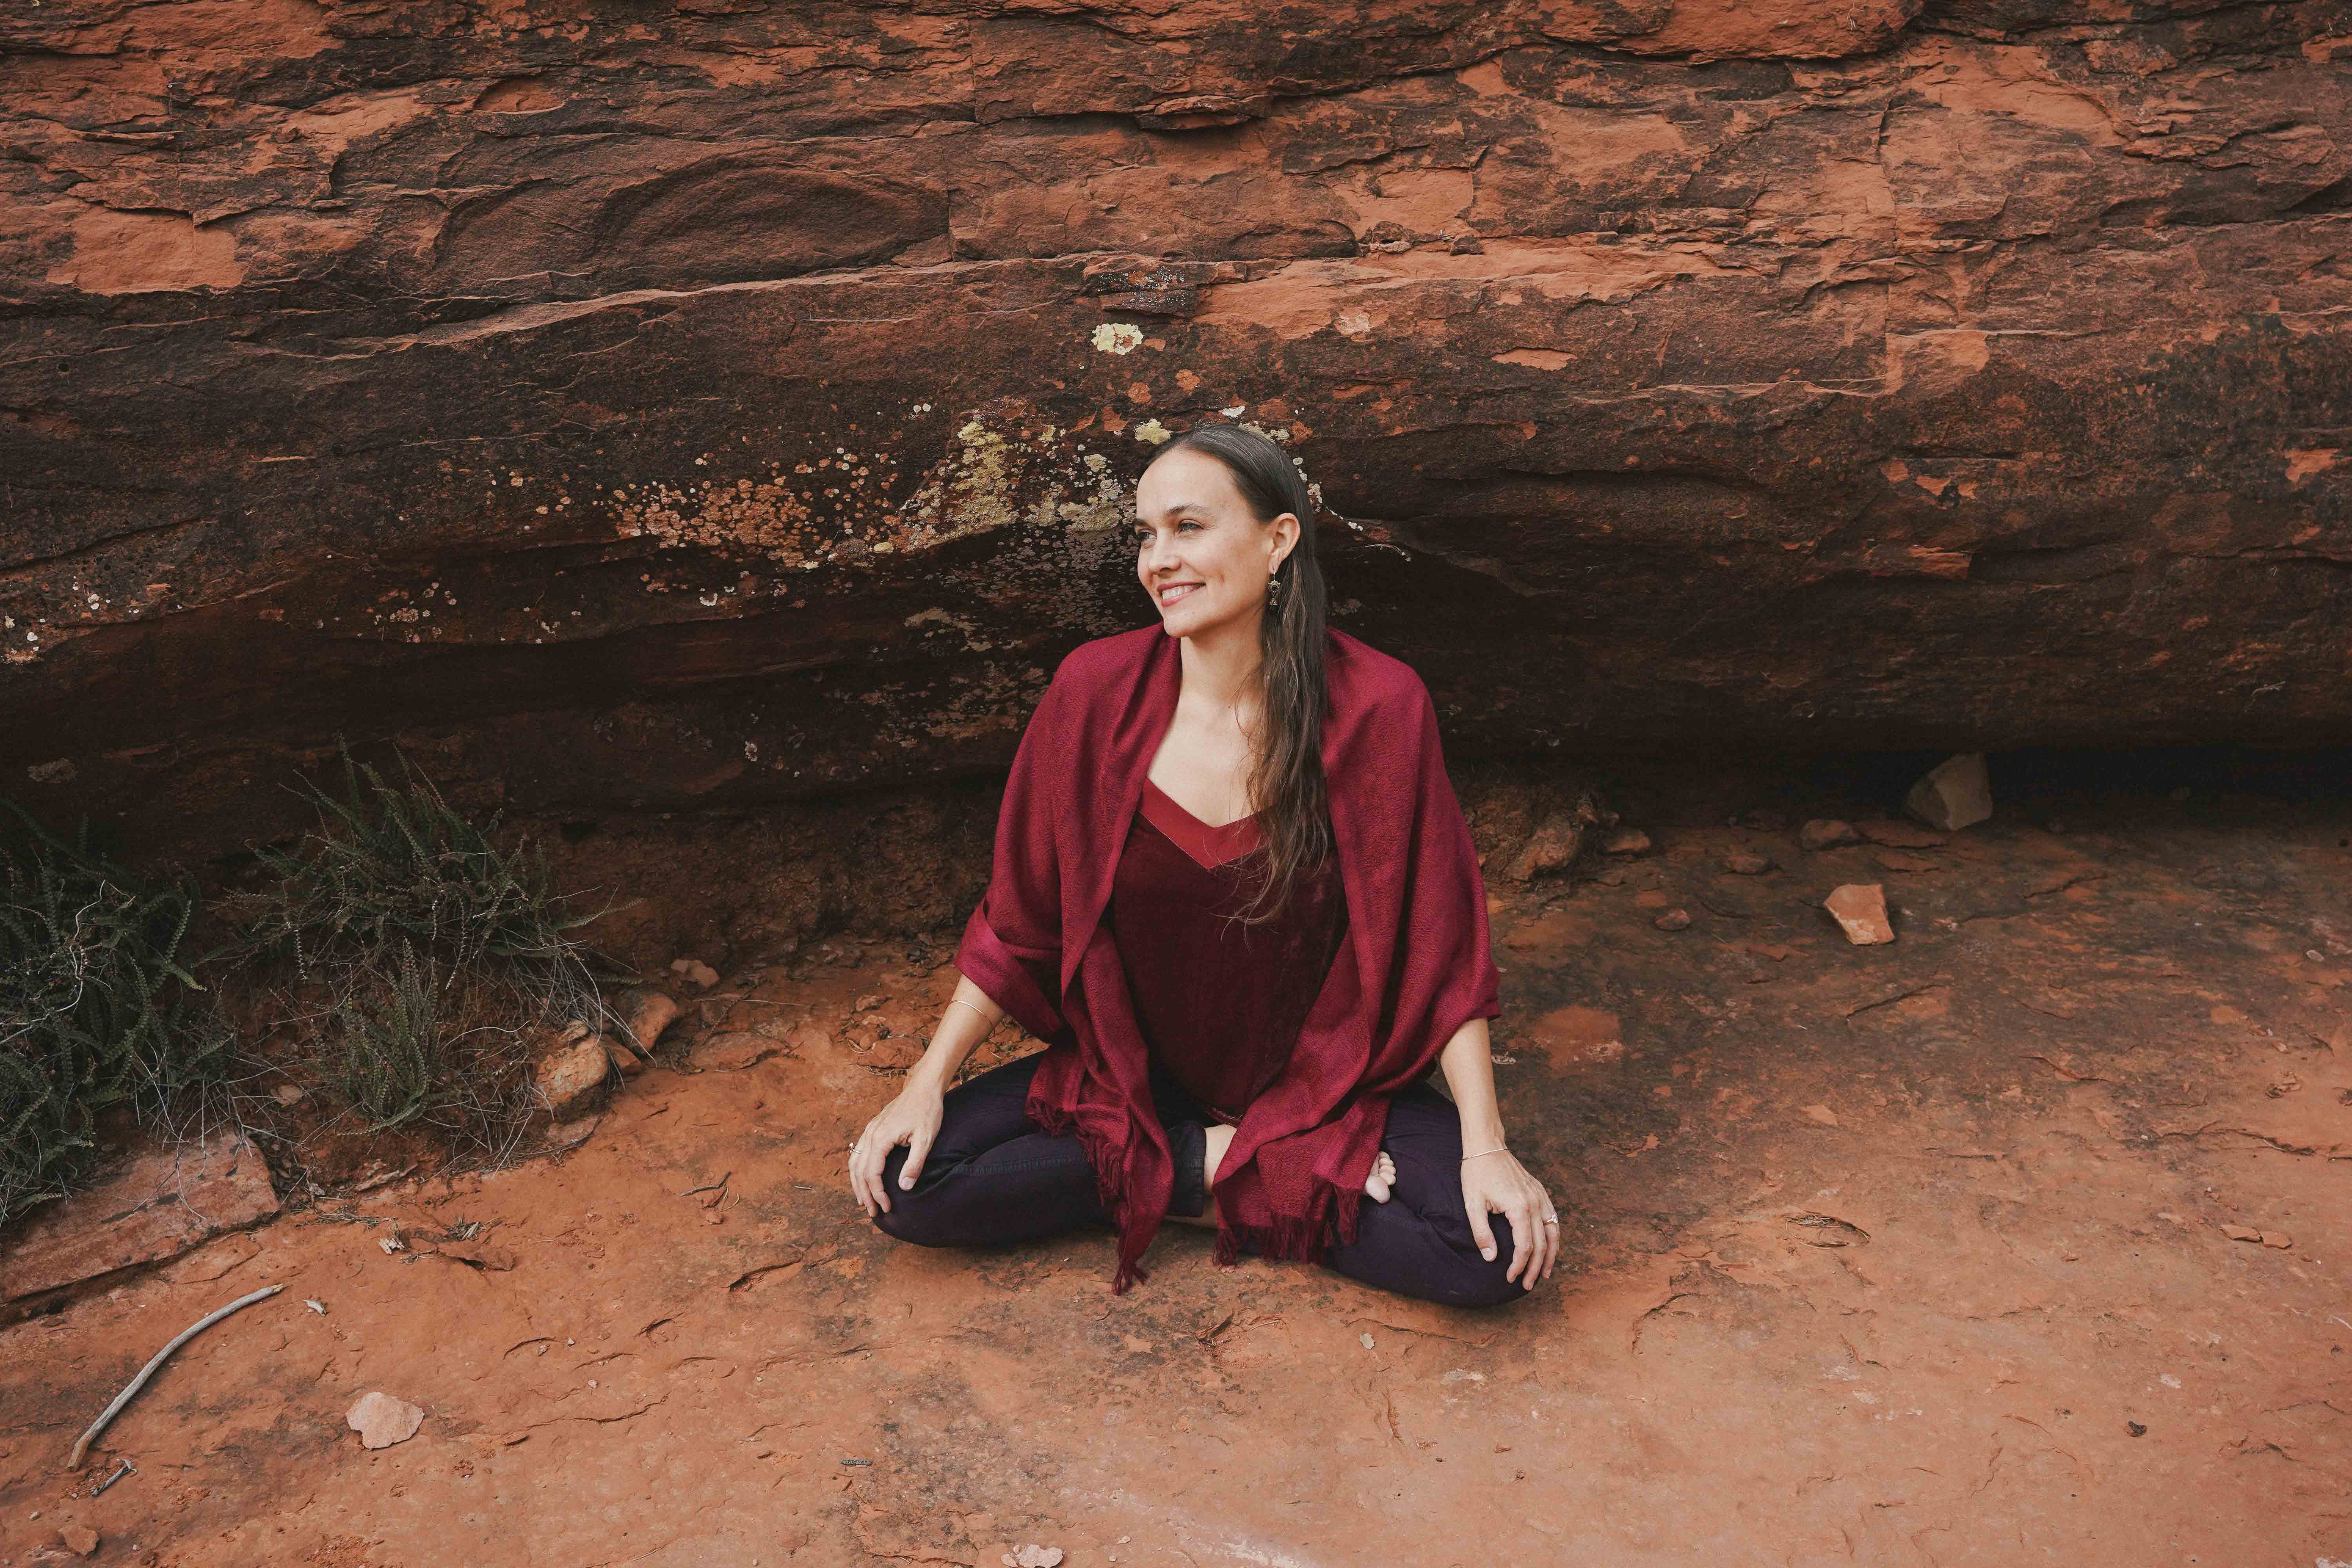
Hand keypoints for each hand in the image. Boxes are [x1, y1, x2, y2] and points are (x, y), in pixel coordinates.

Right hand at [848, 1081, 944, 1217]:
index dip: (877, 1194)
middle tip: (872, 1212)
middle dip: (865, 1194)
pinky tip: (863, 1177)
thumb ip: (914, 1164)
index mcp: (881, 1138)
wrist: (924, 1087)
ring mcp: (870, 1130)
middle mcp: (871, 1134)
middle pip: (859, 1170)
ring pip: (855, 1161)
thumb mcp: (925, 1139)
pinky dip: (858, 1169)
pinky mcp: (874, 1127)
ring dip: (857, 1183)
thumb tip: (904, 1187)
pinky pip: (859, 1152)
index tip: (886, 1208)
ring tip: (863, 1200)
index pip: (872, 1174)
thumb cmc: (927, 1111)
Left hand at [1461, 1149, 1558, 1288]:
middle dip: (1535, 1268)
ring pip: (1553, 1233)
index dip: (1518, 1266)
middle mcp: (1535, 1203)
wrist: (1487, 1147)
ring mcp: (1540, 1197)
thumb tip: (1491, 1258)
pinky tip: (1549, 1248)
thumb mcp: (1472, 1204)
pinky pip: (1553, 1219)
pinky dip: (1553, 1237)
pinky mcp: (1540, 1192)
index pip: (1524, 1247)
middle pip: (1541, 1244)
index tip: (1509, 1278)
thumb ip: (1482, 1232)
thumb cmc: (1476, 1174)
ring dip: (1551, 1256)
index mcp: (1519, 1207)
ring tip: (1545, 1274)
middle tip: (1528, 1285)